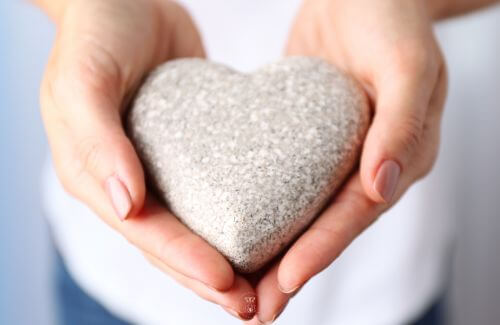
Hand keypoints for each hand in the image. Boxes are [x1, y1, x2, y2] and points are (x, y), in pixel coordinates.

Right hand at [38, 0, 256, 319]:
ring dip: (230, 259)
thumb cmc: (96, 34)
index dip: (185, 262)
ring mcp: (162, 169)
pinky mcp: (193, 151)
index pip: (145, 233)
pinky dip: (241, 216)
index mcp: (98, 177)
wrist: (125, 0)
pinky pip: (217, 191)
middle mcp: (131, 183)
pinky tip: (271, 230)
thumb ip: (96, 140)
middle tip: (255, 307)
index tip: (228, 284)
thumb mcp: (84, 80)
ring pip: (198, 227)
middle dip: (212, 279)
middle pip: (173, 244)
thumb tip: (125, 204)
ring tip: (269, 287)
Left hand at [246, 0, 446, 322]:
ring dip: (274, 252)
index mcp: (398, 157)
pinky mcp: (305, 140)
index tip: (284, 282)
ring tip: (239, 288)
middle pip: (326, 227)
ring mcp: (334, 155)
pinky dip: (263, 210)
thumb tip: (382, 187)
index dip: (320, 249)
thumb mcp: (406, 66)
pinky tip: (234, 228)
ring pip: (303, 213)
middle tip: (255, 309)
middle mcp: (366, 164)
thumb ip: (401, 125)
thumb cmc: (392, 20)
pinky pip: (284, 181)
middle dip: (291, 270)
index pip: (354, 214)